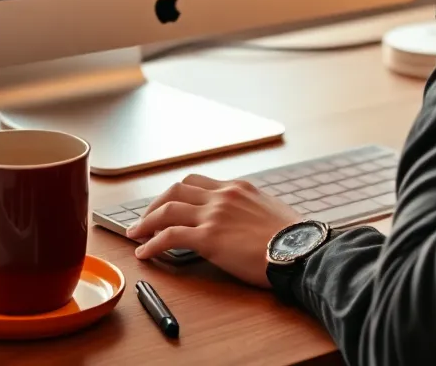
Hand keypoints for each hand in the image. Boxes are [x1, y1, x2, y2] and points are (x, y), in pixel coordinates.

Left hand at [125, 175, 301, 286]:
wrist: (300, 249)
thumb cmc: (293, 237)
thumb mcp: (270, 210)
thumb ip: (250, 209)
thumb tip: (242, 219)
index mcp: (237, 187)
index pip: (197, 182)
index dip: (177, 194)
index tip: (167, 205)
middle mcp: (222, 195)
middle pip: (176, 190)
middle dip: (155, 204)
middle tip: (144, 219)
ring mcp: (214, 214)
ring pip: (168, 209)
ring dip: (146, 221)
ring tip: (135, 234)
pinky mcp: (209, 238)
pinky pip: (170, 236)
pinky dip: (152, 243)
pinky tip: (144, 253)